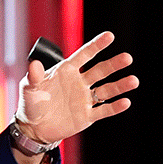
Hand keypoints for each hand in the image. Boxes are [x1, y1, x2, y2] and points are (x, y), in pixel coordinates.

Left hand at [14, 31, 138, 145]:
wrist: (34, 127)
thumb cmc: (31, 103)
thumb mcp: (29, 88)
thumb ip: (33, 76)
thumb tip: (34, 63)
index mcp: (67, 71)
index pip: (84, 55)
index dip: (96, 46)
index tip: (110, 36)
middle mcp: (79, 82)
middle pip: (100, 71)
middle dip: (114, 64)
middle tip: (127, 58)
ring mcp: (85, 98)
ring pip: (106, 90)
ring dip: (120, 85)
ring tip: (133, 80)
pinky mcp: (87, 115)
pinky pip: (104, 110)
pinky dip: (114, 107)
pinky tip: (125, 102)